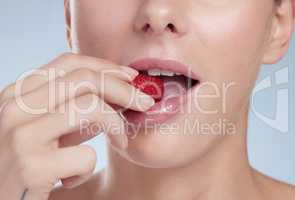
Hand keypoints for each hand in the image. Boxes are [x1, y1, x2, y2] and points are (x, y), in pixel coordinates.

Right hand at [0, 53, 153, 199]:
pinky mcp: (30, 167)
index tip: (131, 77)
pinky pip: (85, 155)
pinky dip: (87, 168)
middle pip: (84, 78)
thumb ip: (72, 109)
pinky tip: (71, 179)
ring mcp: (19, 136)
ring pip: (90, 107)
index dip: (106, 66)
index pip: (68, 63)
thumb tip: (116, 93)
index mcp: (16, 95)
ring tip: (121, 142)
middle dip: (124, 89)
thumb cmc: (27, 167)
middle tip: (145, 103)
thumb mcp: (48, 130)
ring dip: (116, 125)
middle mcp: (13, 108)